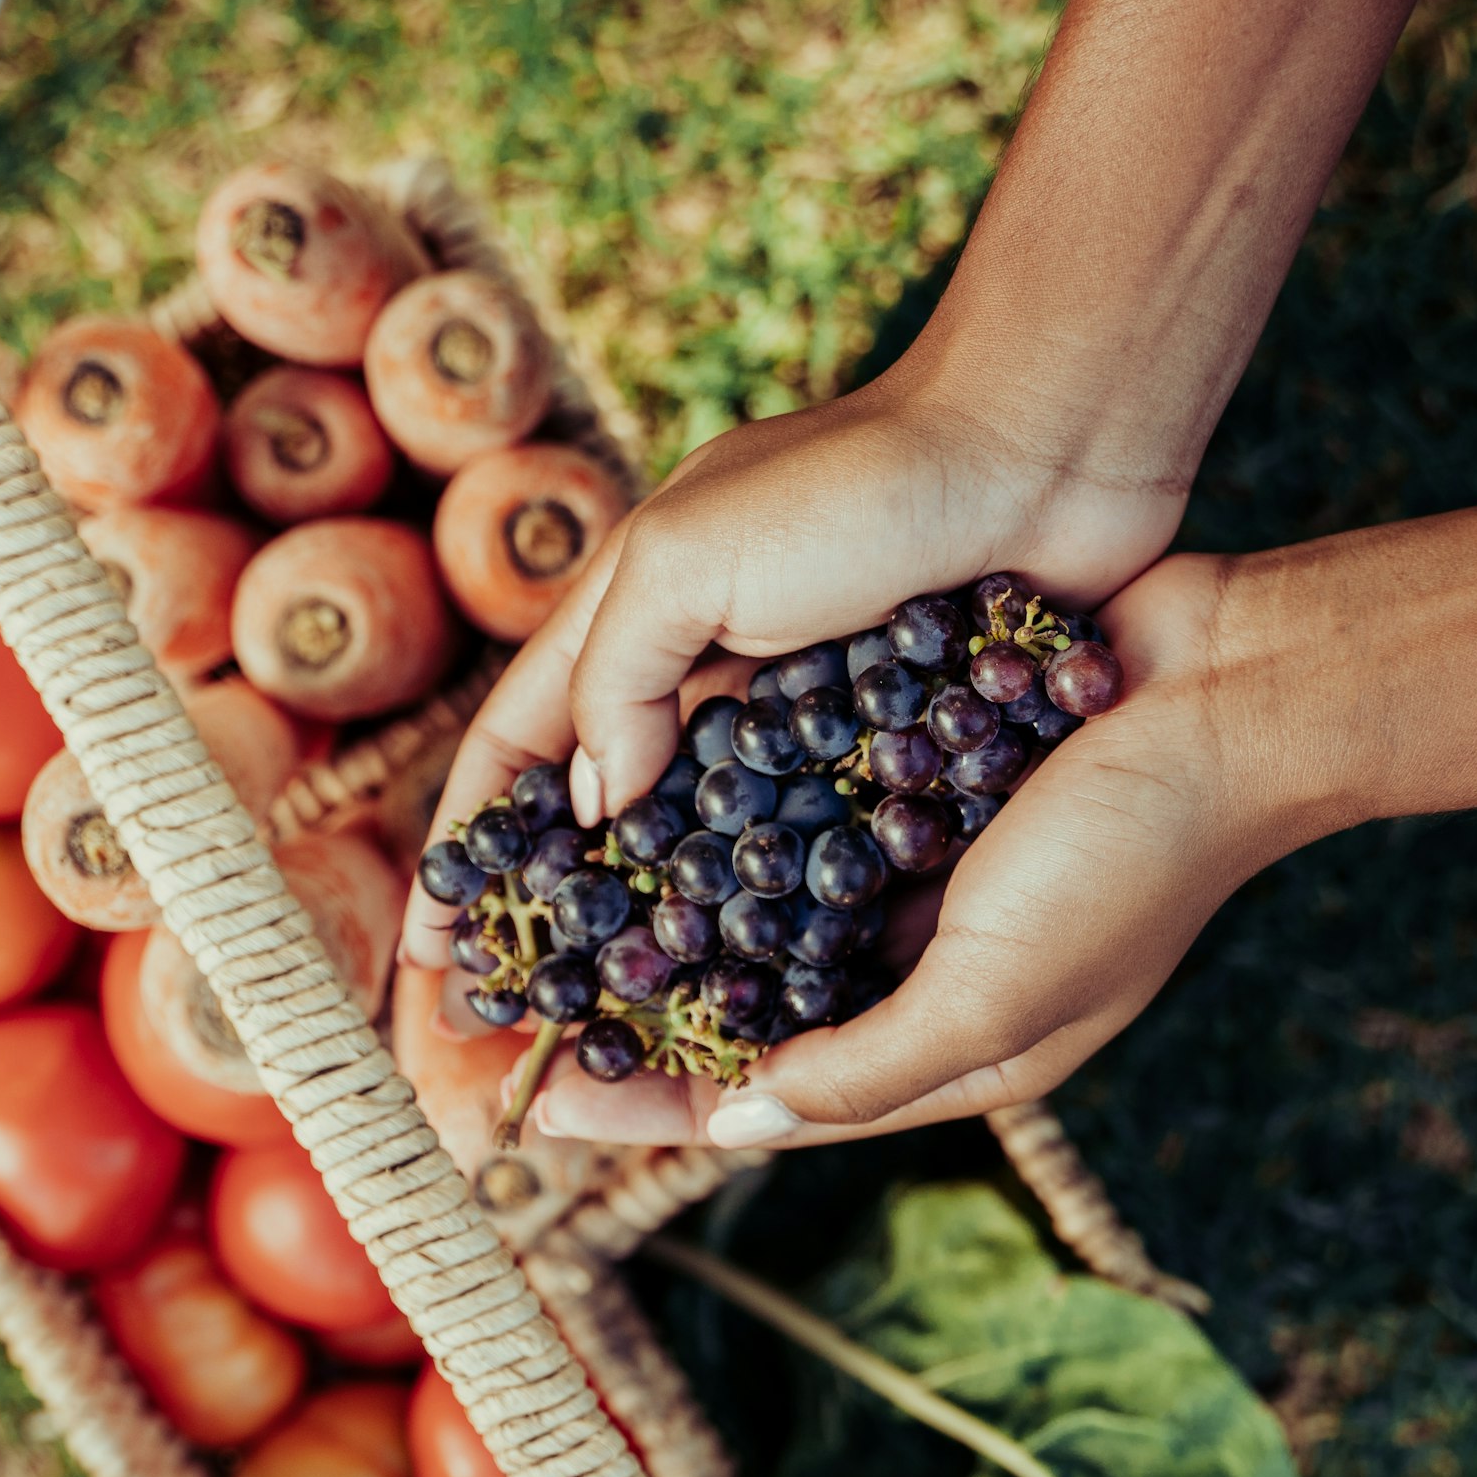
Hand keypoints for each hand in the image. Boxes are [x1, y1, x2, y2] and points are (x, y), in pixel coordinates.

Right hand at [399, 363, 1189, 974]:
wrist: (1048, 451)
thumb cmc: (860, 487)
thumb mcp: (692, 557)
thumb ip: (617, 674)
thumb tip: (592, 807)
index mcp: (637, 612)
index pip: (518, 746)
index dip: (467, 846)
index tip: (428, 950)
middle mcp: (708, 669)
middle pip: (605, 811)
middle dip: (558, 912)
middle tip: (528, 1012)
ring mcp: (800, 711)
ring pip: (707, 844)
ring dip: (669, 929)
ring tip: (643, 1024)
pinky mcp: (890, 746)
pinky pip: (819, 847)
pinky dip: (786, 912)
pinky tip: (775, 983)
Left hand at [512, 550, 1289, 1150]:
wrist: (1231, 685)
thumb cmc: (1132, 856)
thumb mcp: (994, 998)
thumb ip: (865, 1069)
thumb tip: (733, 1129)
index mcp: (956, 1050)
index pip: (767, 1101)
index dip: (648, 1105)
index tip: (532, 1104)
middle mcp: (922, 970)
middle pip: (743, 1015)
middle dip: (632, 1019)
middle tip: (506, 1014)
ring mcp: (916, 872)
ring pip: (755, 915)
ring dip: (658, 917)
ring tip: (544, 913)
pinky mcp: (910, 778)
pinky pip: (790, 815)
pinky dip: (717, 823)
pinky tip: (630, 804)